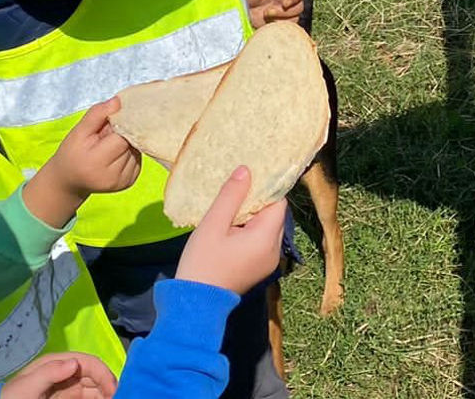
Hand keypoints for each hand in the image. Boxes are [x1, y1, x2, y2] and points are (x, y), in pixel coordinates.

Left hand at [0, 352, 116, 398]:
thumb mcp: (24, 389)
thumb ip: (48, 373)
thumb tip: (74, 362)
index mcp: (54, 365)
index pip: (85, 362)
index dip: (102, 373)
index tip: (113, 390)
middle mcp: (63, 375)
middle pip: (93, 375)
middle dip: (107, 384)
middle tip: (118, 398)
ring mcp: (65, 390)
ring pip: (93, 388)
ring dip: (105, 394)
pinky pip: (88, 398)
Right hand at [23, 98, 140, 228]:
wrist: (69, 181)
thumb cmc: (72, 153)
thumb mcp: (78, 131)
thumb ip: (97, 114)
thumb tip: (119, 101)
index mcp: (98, 162)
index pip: (122, 136)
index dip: (119, 124)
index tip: (109, 122)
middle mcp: (113, 175)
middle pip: (131, 143)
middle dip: (122, 133)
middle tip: (106, 135)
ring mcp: (123, 181)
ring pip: (136, 150)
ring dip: (127, 143)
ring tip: (108, 145)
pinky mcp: (130, 181)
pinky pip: (137, 158)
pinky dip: (129, 152)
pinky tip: (115, 153)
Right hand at [176, 167, 287, 294]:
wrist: (196, 304)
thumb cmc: (202, 262)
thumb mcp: (213, 224)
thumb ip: (231, 196)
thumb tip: (246, 170)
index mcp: (267, 238)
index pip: (278, 203)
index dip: (266, 187)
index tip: (248, 178)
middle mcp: (274, 250)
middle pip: (274, 216)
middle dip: (258, 201)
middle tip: (235, 192)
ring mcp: (269, 262)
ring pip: (267, 228)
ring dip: (252, 217)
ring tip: (230, 209)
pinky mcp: (260, 269)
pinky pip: (261, 242)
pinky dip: (250, 231)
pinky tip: (230, 228)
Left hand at [243, 0, 304, 28]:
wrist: (235, 9)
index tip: (285, 3)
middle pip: (299, 6)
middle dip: (285, 11)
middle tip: (268, 12)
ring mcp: (283, 12)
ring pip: (295, 17)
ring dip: (282, 19)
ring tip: (266, 16)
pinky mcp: (278, 23)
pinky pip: (288, 27)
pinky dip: (279, 26)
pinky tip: (268, 24)